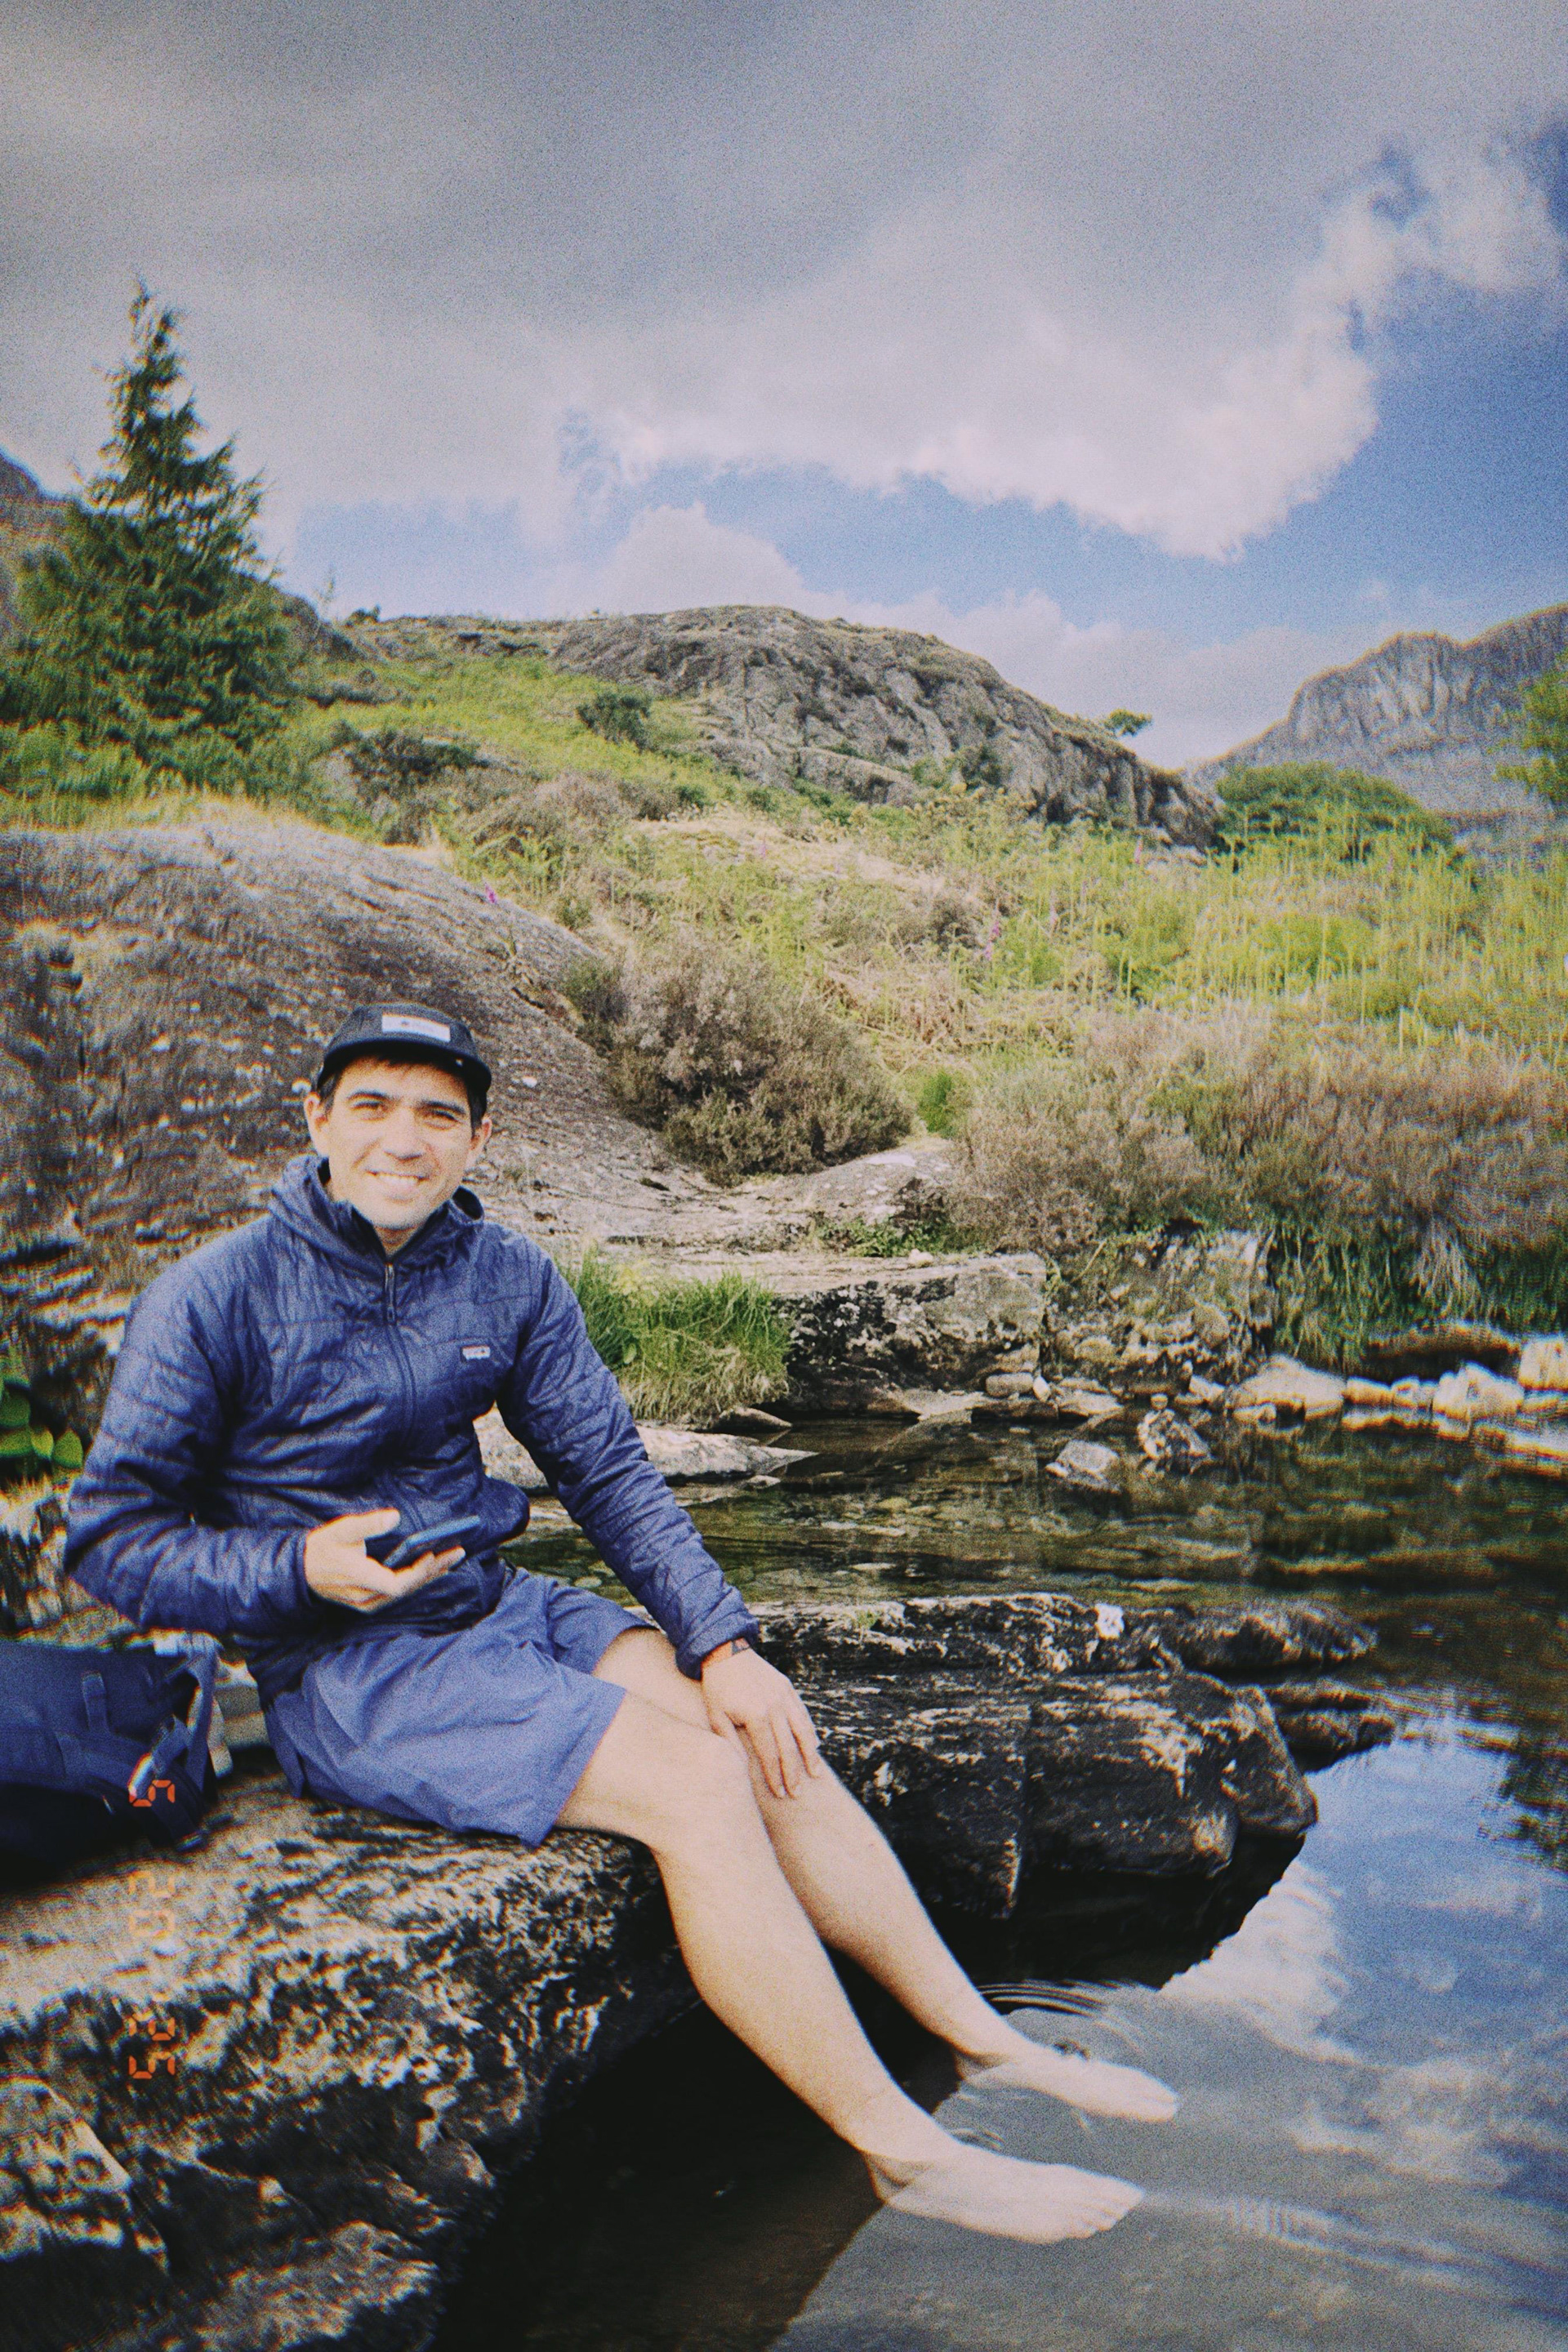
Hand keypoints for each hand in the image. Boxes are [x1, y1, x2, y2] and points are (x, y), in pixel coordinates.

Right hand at [301, 1507, 463, 1612]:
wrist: (300, 1570)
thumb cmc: (322, 1548)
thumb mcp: (343, 1529)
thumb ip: (369, 1524)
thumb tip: (395, 1517)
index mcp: (359, 1579)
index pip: (395, 1585)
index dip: (417, 1573)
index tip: (433, 1555)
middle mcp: (365, 1597)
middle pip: (406, 1589)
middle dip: (433, 1570)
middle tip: (458, 1552)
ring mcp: (366, 1603)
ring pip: (404, 1592)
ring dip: (428, 1576)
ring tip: (451, 1559)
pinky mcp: (368, 1601)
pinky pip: (397, 1593)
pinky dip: (415, 1580)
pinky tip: (430, 1570)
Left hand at [700, 1641, 821, 1797]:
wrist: (725, 1651)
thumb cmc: (717, 1687)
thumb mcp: (716, 1716)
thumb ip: (730, 1742)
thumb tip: (743, 1768)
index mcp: (756, 1716)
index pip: (770, 1754)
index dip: (776, 1776)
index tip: (781, 1793)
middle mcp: (774, 1707)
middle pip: (789, 1747)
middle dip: (794, 1773)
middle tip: (798, 1793)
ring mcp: (784, 1696)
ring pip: (802, 1730)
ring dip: (809, 1754)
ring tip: (815, 1774)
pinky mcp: (787, 1688)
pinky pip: (802, 1713)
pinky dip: (810, 1731)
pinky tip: (814, 1745)